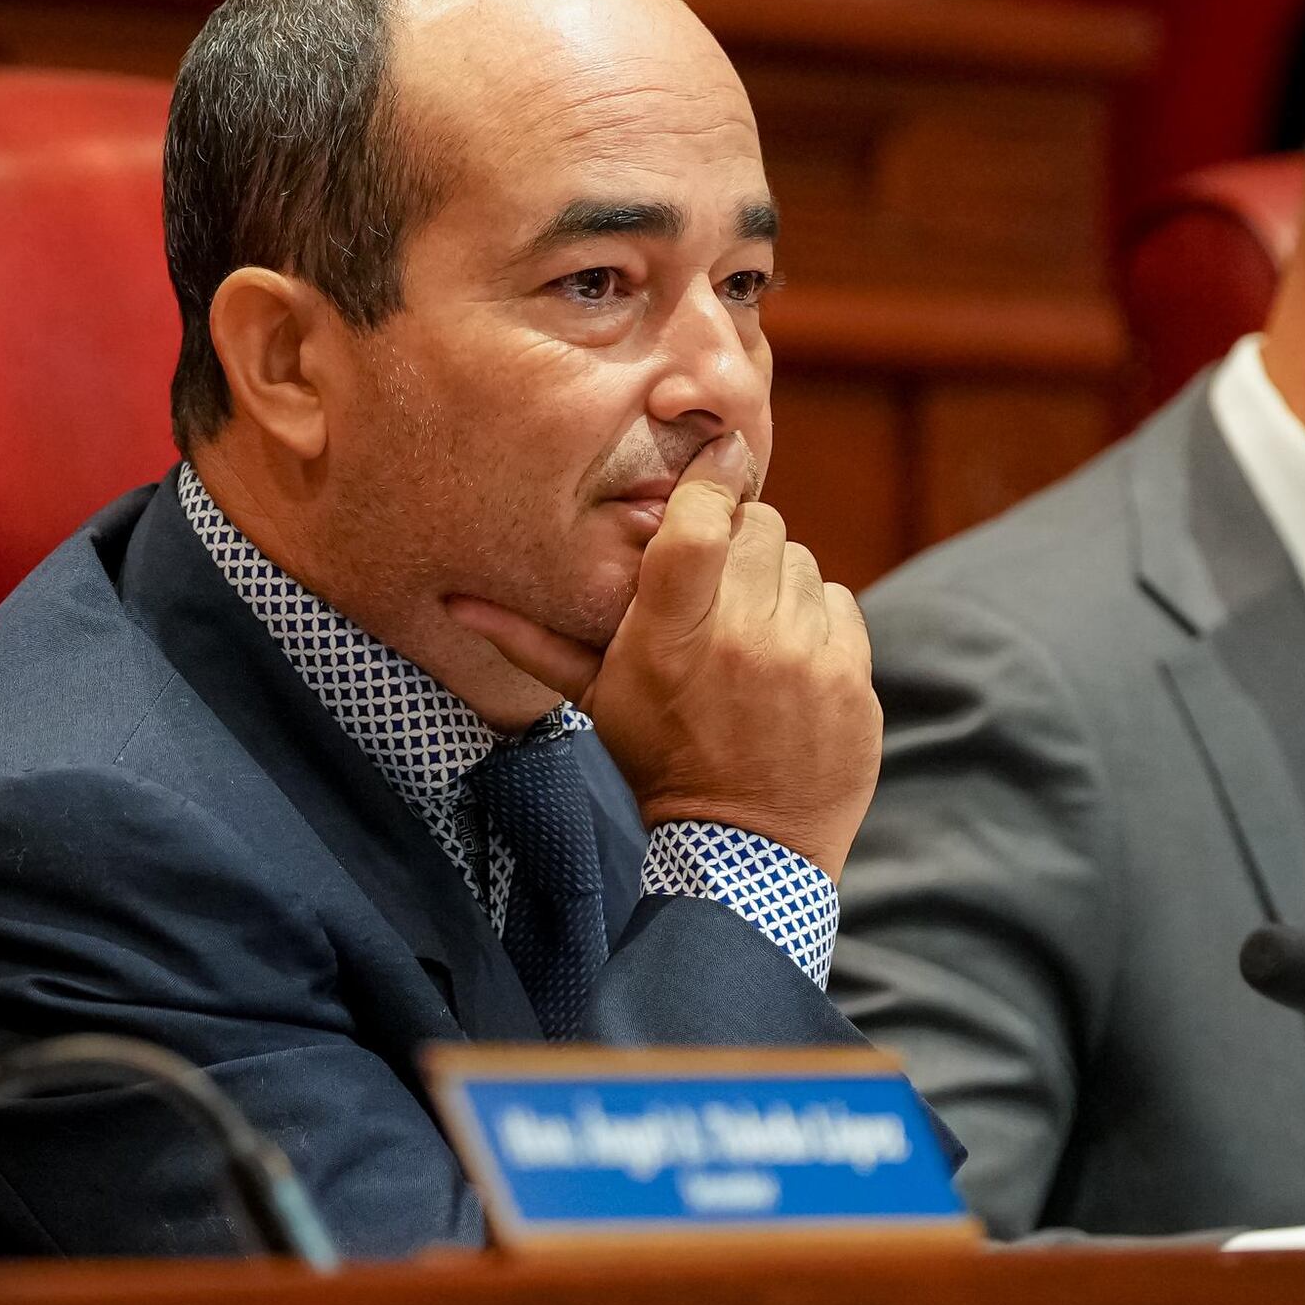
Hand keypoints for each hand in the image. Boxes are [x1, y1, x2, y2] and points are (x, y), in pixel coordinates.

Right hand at [444, 478, 876, 874]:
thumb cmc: (657, 762)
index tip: (718, 456)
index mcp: (670, 637)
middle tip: (721, 581)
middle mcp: (743, 638)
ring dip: (777, 582)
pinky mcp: (851, 680)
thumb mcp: (595, 701)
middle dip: (740, 539)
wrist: (743, 849)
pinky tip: (789, 658)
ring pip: (802, 561)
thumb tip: (454, 601)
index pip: (698, 520)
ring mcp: (805, 659)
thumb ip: (531, 641)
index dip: (710, 477)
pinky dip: (816, 620)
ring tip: (752, 628)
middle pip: (760, 526)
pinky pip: (839, 604)